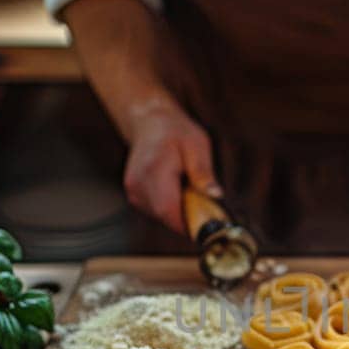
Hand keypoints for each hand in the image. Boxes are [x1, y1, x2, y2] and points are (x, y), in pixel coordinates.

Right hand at [121, 95, 220, 234]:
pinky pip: (155, 211)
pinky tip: (176, 190)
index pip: (167, 210)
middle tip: (203, 203)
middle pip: (165, 216)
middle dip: (187, 217)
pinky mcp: (133, 195)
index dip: (188, 223)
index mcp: (154, 169)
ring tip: (187, 189)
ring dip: (178, 211)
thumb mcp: (197, 146)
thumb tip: (216, 195)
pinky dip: (170, 207)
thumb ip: (203, 172)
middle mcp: (138, 183)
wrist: (150, 124)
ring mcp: (133, 190)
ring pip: (161, 216)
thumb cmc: (176, 133)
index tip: (207, 225)